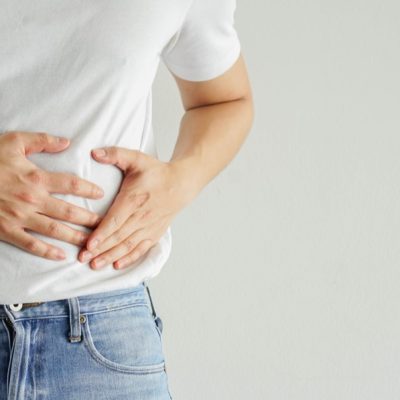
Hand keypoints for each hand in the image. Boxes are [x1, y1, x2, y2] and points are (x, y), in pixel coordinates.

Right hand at [0, 131, 103, 259]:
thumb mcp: (13, 142)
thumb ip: (42, 141)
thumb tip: (67, 142)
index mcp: (36, 178)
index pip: (71, 184)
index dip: (89, 189)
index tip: (101, 194)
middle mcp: (32, 199)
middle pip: (68, 211)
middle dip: (89, 219)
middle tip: (105, 224)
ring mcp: (20, 217)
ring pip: (55, 230)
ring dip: (75, 237)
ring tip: (92, 242)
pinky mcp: (7, 230)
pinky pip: (30, 244)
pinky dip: (47, 251)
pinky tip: (62, 256)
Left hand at [78, 146, 194, 269]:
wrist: (181, 184)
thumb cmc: (157, 172)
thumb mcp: (137, 158)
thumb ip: (115, 154)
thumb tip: (94, 152)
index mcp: (134, 199)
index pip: (116, 220)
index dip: (102, 234)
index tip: (89, 245)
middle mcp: (141, 216)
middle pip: (119, 236)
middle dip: (100, 249)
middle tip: (83, 259)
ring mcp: (149, 226)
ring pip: (128, 245)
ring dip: (111, 256)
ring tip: (95, 265)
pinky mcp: (155, 232)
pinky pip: (141, 248)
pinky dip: (129, 258)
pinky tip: (117, 265)